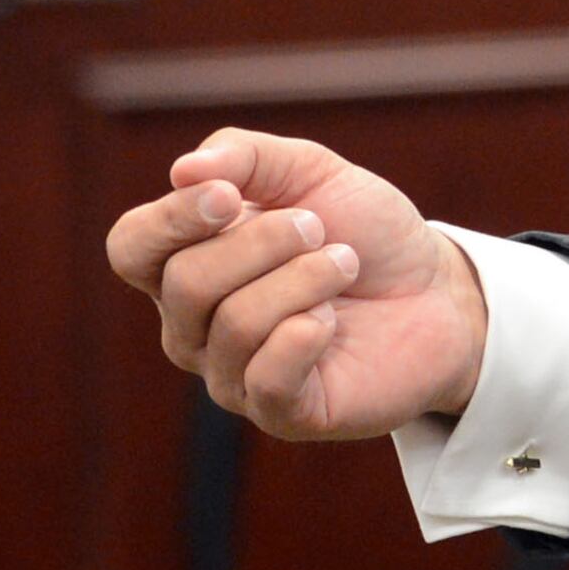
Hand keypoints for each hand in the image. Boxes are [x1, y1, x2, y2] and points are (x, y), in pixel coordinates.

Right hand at [102, 128, 489, 440]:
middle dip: (263, 242)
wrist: (437, 290)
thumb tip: (183, 170)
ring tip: (344, 265)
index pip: (131, 247)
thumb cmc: (362, 231)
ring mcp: (231, 374)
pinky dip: (307, 335)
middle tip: (318, 229)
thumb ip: (245, 157)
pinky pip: (267, 378)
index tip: (228, 195)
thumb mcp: (310, 172)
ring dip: (304, 280)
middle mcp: (192, 325)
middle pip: (186, 282)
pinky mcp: (280, 413)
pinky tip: (333, 321)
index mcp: (185, 261)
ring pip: (235, 324)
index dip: (171, 219)